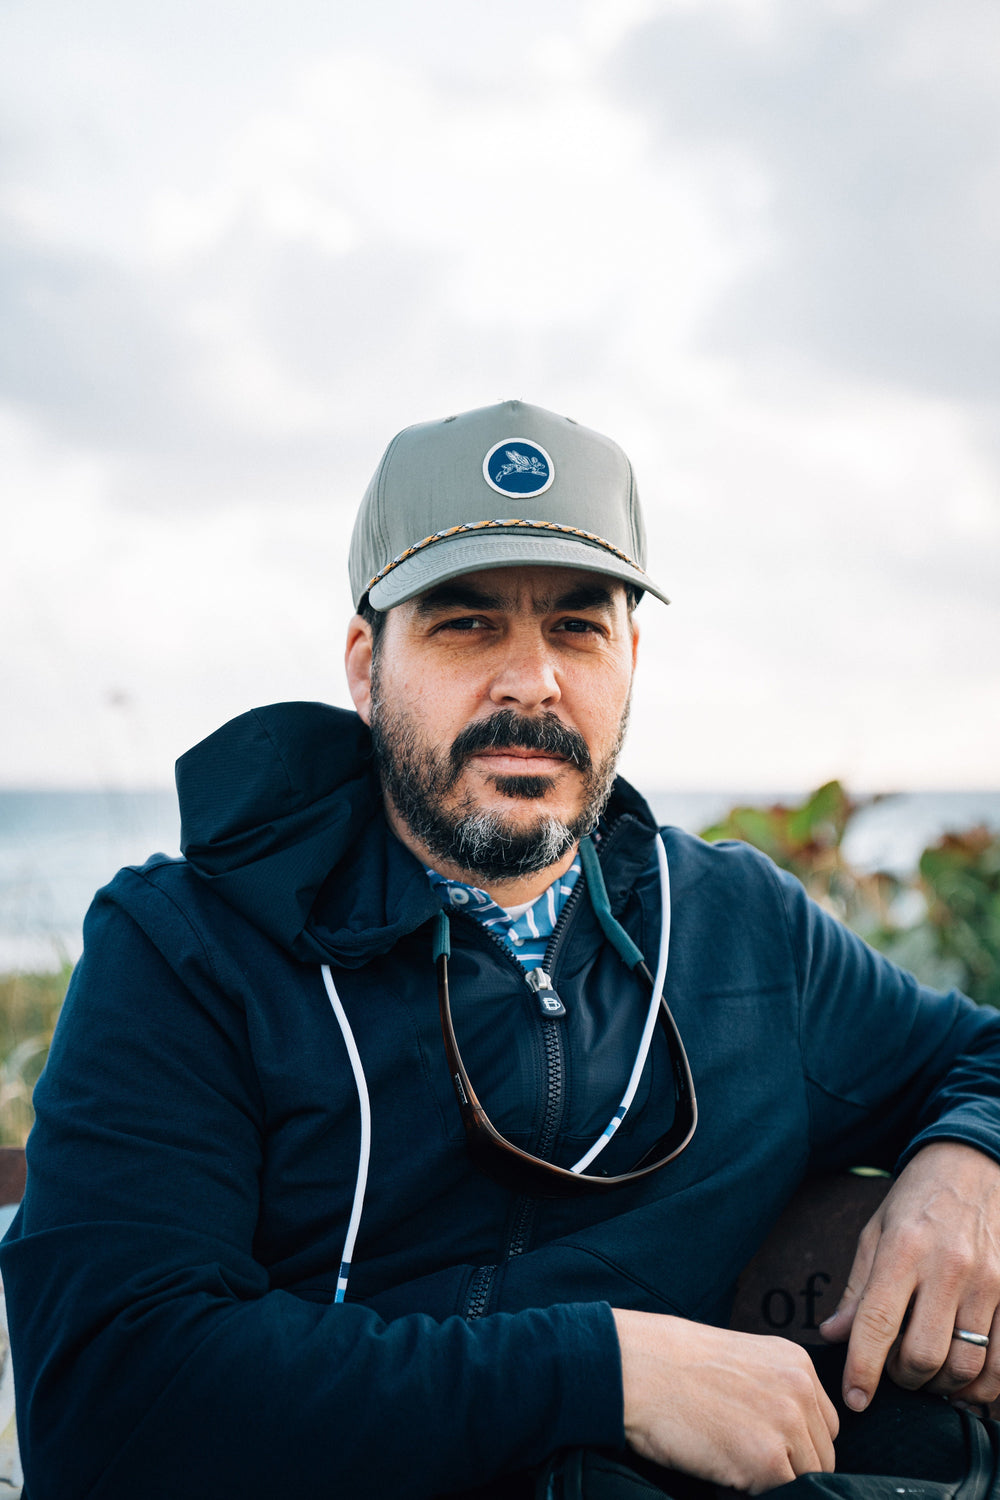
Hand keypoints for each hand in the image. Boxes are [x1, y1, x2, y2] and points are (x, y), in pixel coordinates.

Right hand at [612, 1308, 837, 1493]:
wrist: (636, 1368)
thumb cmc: (673, 1364)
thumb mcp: (741, 1361)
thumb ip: (774, 1389)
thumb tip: (788, 1435)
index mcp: (796, 1361)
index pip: (823, 1424)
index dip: (796, 1443)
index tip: (764, 1444)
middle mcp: (800, 1388)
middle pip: (821, 1454)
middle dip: (789, 1464)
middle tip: (742, 1456)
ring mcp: (787, 1423)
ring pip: (807, 1478)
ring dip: (773, 1480)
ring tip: (731, 1461)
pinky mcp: (768, 1459)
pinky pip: (782, 1494)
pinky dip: (754, 1492)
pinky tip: (724, 1471)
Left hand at [819, 1141, 999, 1409]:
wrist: (975, 1162)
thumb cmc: (919, 1198)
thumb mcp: (877, 1230)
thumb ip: (858, 1288)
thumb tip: (833, 1336)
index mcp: (903, 1248)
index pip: (877, 1322)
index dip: (862, 1369)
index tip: (854, 1399)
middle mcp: (948, 1267)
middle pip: (923, 1355)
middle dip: (904, 1379)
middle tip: (897, 1374)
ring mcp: (989, 1281)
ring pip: (966, 1366)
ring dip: (943, 1385)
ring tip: (930, 1374)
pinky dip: (986, 1384)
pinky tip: (968, 1377)